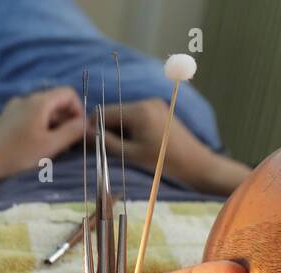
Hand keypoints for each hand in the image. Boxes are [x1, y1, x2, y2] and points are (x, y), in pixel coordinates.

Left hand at [0, 87, 85, 180]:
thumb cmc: (17, 156)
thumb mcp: (50, 146)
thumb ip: (72, 132)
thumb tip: (88, 124)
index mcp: (39, 101)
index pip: (68, 93)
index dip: (78, 110)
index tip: (79, 132)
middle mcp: (25, 99)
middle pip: (54, 102)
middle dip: (65, 120)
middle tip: (67, 144)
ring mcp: (12, 109)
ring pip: (41, 112)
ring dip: (52, 127)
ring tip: (51, 149)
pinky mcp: (4, 121)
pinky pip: (28, 119)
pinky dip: (38, 129)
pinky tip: (34, 149)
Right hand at [102, 99, 249, 194]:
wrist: (195, 163)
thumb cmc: (163, 161)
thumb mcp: (130, 155)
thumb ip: (106, 142)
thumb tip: (85, 133)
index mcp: (138, 111)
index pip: (104, 112)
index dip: (93, 127)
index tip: (90, 143)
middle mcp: (146, 102)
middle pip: (114, 112)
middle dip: (106, 128)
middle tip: (106, 149)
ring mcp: (154, 104)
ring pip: (124, 114)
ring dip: (118, 129)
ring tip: (123, 148)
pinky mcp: (159, 110)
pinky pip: (135, 116)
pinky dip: (129, 128)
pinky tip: (134, 143)